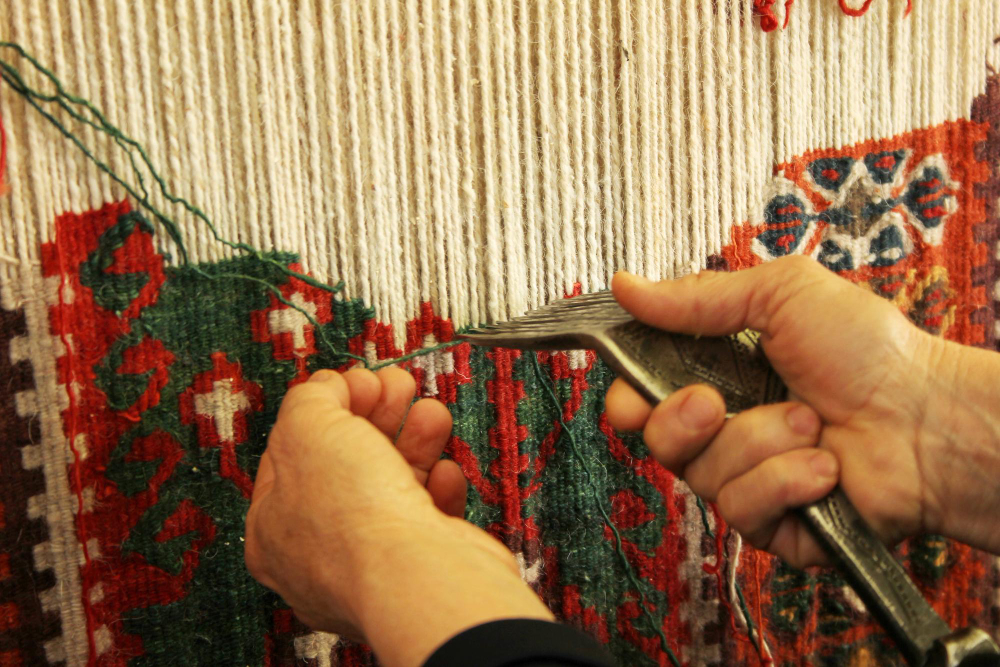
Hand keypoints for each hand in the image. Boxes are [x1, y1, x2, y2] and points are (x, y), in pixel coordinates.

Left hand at [245, 368, 551, 666]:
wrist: (420, 577)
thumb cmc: (353, 515)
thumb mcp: (309, 426)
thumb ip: (311, 398)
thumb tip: (326, 386)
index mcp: (272, 529)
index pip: (292, 454)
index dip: (326, 409)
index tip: (355, 381)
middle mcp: (318, 554)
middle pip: (346, 466)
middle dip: (375, 417)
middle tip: (396, 386)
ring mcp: (372, 564)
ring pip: (391, 488)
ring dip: (413, 441)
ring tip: (430, 412)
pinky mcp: (421, 568)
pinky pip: (427, 519)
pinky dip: (437, 487)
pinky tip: (444, 469)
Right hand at [605, 255, 999, 566]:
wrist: (930, 416)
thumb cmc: (871, 351)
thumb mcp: (782, 295)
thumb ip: (698, 295)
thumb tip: (627, 287)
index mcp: (720, 375)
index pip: (644, 395)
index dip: (627, 399)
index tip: (629, 397)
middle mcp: (728, 429)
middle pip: (658, 441)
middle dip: (681, 421)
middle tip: (715, 402)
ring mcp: (749, 476)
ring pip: (702, 475)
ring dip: (758, 442)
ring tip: (809, 423)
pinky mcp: (773, 523)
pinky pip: (742, 509)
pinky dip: (785, 481)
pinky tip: (823, 467)